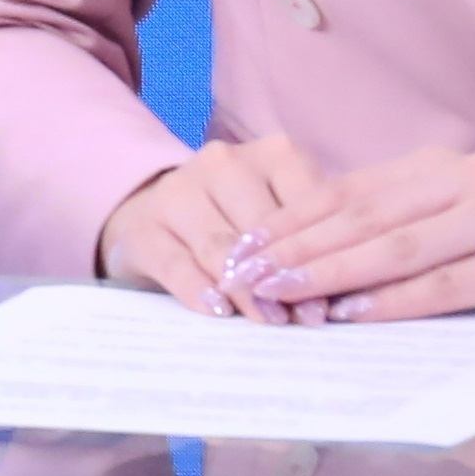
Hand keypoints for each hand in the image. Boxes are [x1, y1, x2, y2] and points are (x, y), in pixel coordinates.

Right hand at [96, 133, 334, 313]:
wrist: (155, 214)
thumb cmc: (239, 222)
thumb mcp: (281, 219)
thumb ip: (308, 248)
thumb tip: (331, 299)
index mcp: (272, 154)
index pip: (303, 206)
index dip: (318, 256)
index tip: (330, 302)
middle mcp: (223, 162)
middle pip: (260, 227)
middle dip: (283, 277)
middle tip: (302, 319)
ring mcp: (177, 190)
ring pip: (220, 245)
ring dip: (246, 289)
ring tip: (268, 321)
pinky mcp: (142, 225)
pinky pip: (175, 262)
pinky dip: (198, 290)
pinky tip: (217, 311)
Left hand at [220, 146, 474, 327]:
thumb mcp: (452, 230)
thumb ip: (393, 236)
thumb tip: (304, 269)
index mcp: (440, 168)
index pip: (347, 193)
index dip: (290, 220)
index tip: (241, 248)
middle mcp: (470, 181)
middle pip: (364, 218)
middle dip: (298, 249)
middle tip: (247, 276)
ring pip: (399, 248)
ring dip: (335, 274)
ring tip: (286, 295)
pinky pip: (447, 285)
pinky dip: (396, 303)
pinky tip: (355, 317)